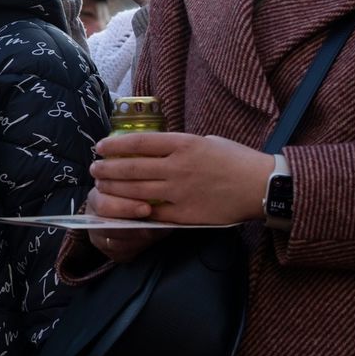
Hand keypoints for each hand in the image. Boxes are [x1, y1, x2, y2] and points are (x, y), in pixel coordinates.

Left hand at [90, 132, 272, 227]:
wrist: (260, 186)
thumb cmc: (235, 159)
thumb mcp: (205, 141)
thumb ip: (179, 145)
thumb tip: (153, 149)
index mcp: (183, 144)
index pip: (139, 143)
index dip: (115, 146)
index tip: (100, 147)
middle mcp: (178, 166)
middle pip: (131, 168)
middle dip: (107, 169)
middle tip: (94, 169)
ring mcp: (180, 191)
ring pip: (136, 191)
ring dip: (114, 189)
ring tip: (101, 186)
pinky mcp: (186, 214)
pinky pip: (153, 212)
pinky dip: (135, 210)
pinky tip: (123, 207)